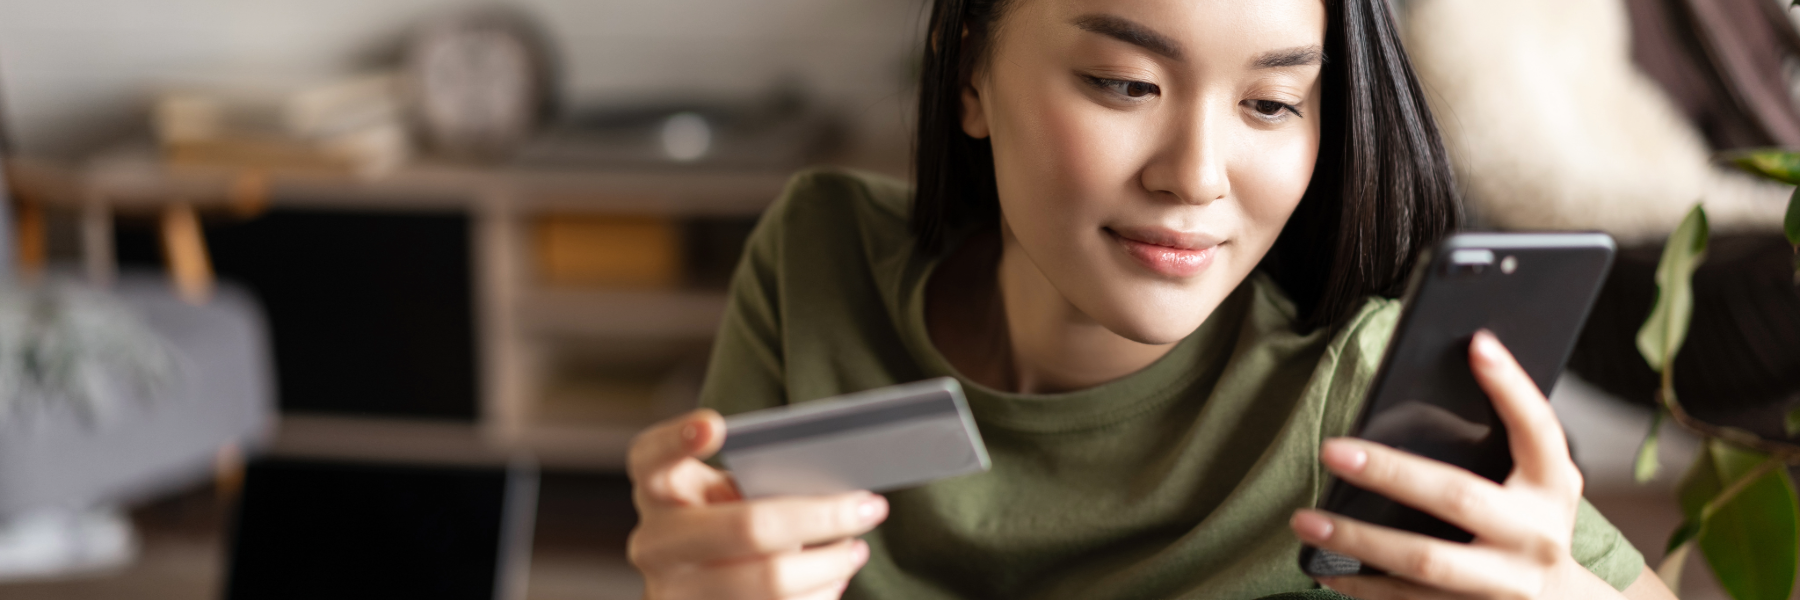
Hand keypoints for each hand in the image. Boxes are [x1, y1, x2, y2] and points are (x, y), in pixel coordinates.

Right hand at [627, 409, 887, 599]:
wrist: (694, 588)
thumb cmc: (723, 523)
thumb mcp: (723, 495)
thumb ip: (756, 482)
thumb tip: (831, 490)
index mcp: (657, 492)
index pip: (652, 457)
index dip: (678, 439)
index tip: (716, 423)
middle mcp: (655, 543)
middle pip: (748, 528)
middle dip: (822, 517)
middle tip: (869, 506)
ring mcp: (674, 594)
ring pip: (771, 582)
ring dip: (830, 564)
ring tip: (856, 550)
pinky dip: (818, 594)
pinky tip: (832, 579)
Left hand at [1288, 331, 1620, 599]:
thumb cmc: (1533, 525)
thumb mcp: (1537, 483)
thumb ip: (1498, 442)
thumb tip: (1424, 390)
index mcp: (1553, 487)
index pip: (1537, 428)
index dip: (1511, 386)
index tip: (1478, 344)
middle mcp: (1534, 535)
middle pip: (1457, 497)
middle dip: (1391, 472)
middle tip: (1331, 449)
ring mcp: (1504, 583)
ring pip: (1423, 560)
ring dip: (1357, 539)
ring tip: (1304, 520)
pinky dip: (1360, 586)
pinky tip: (1323, 568)